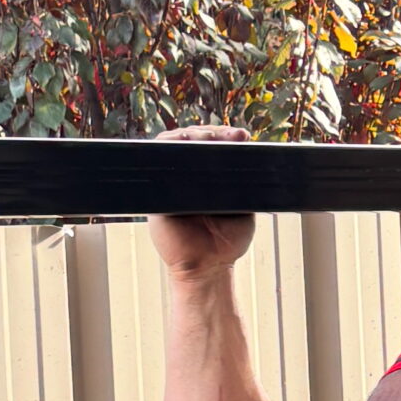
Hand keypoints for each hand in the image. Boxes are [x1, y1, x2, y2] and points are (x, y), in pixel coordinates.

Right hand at [149, 125, 257, 277]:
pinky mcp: (154, 198)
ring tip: (209, 137)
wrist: (209, 268)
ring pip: (170, 148)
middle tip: (230, 136)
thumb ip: (242, 185)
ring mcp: (167, 185)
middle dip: (210, 132)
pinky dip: (165, 152)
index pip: (210, 146)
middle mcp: (184, 178)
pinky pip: (154, 168)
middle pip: (190, 141)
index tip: (242, 136)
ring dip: (188, 136)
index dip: (224, 136)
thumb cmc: (226, 242)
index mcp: (205, 178)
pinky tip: (181, 147)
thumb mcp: (242, 208)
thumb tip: (246, 156)